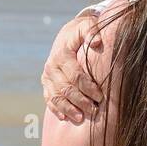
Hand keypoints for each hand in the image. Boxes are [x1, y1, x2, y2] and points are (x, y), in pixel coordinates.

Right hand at [41, 7, 105, 123]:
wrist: (66, 35)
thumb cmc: (81, 33)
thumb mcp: (86, 27)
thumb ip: (92, 31)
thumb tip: (97, 42)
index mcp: (62, 54)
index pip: (75, 74)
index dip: (88, 87)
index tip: (101, 96)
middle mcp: (51, 66)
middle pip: (66, 88)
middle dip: (80, 101)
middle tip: (94, 110)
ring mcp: (47, 76)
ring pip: (56, 96)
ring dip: (68, 109)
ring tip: (81, 118)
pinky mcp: (45, 83)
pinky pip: (49, 99)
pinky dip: (56, 109)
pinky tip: (65, 118)